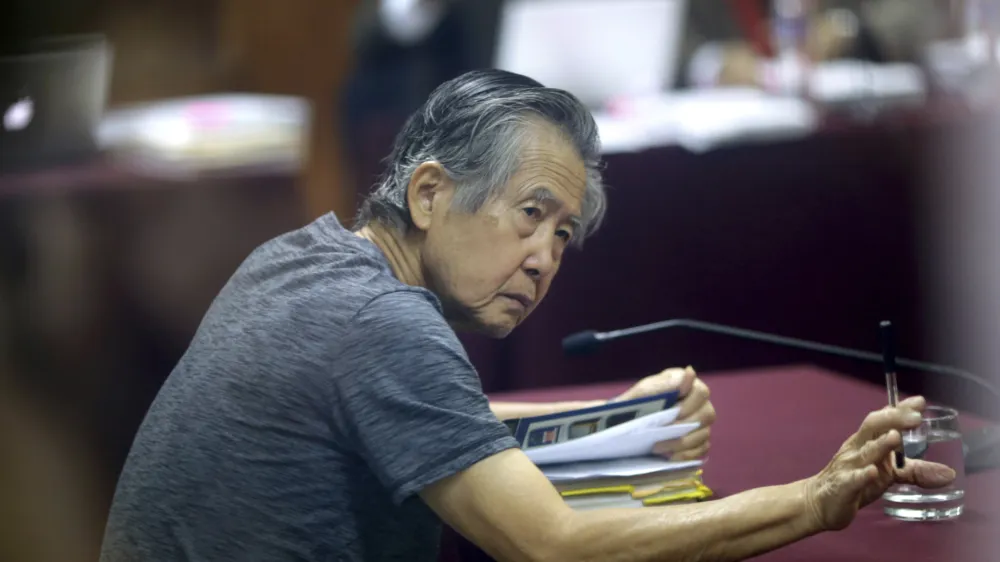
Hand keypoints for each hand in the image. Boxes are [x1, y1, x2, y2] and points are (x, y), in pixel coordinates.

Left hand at [613, 366, 715, 460]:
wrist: (627, 423)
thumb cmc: (637, 403)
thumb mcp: (645, 391)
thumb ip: (665, 383)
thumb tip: (690, 372)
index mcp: (688, 384)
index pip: (701, 392)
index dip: (689, 404)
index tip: (672, 413)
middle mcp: (700, 403)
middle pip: (707, 415)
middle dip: (684, 427)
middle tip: (661, 435)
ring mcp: (702, 422)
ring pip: (704, 434)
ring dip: (681, 443)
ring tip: (658, 448)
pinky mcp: (699, 441)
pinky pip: (702, 450)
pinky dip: (686, 455)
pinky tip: (670, 457)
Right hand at [804, 396, 956, 531]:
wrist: (820, 502)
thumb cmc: (856, 482)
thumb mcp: (888, 474)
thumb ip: (916, 471)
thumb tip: (949, 473)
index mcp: (867, 441)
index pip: (884, 419)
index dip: (900, 409)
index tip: (920, 402)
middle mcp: (857, 448)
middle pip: (872, 427)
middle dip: (893, 419)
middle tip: (915, 417)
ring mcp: (848, 466)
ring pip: (864, 452)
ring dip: (880, 444)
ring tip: (895, 437)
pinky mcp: (843, 487)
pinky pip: (852, 479)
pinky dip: (861, 476)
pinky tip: (871, 473)